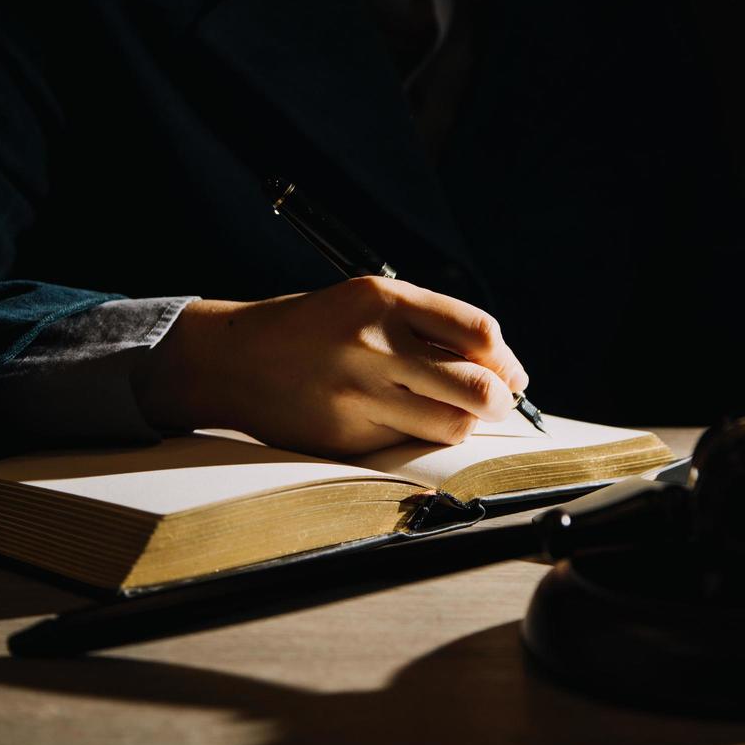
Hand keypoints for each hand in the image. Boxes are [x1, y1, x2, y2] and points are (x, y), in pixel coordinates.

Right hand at [132, 277, 528, 455]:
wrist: (235, 360)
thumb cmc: (317, 327)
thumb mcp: (371, 302)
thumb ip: (433, 326)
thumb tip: (504, 369)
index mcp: (384, 299)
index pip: (480, 333)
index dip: (506, 360)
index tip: (510, 372)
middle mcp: (375, 346)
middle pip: (478, 388)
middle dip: (501, 400)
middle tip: (497, 401)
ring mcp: (360, 396)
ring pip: (452, 425)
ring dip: (464, 422)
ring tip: (448, 410)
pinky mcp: (347, 437)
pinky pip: (410, 444)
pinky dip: (419, 436)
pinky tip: (398, 419)